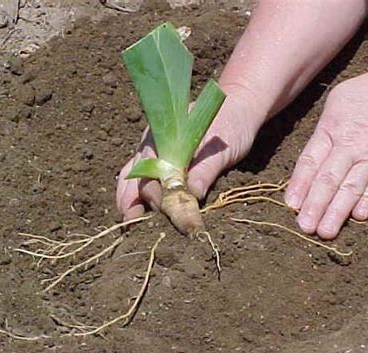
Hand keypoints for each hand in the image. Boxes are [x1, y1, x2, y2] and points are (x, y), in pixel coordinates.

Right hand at [116, 91, 260, 219]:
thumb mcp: (221, 149)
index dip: (151, 187)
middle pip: (136, 174)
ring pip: (135, 180)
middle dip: (132, 199)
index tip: (159, 206)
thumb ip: (206, 170)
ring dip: (131, 201)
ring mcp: (156, 157)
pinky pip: (146, 183)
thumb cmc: (230, 126)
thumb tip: (193, 194)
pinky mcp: (165, 168)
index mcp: (163, 135)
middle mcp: (153, 146)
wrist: (237, 113)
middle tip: (132, 222)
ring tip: (130, 224)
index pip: (149, 164)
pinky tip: (140, 216)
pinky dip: (141, 199)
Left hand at [285, 42, 367, 238]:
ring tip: (325, 231)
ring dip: (337, 212)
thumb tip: (310, 159)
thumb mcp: (337, 101)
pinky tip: (358, 217)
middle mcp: (351, 145)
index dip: (299, 185)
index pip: (310, 162)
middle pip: (328, 180)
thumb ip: (322, 132)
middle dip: (314, 205)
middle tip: (304, 227)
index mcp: (332, 129)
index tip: (290, 205)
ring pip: (352, 188)